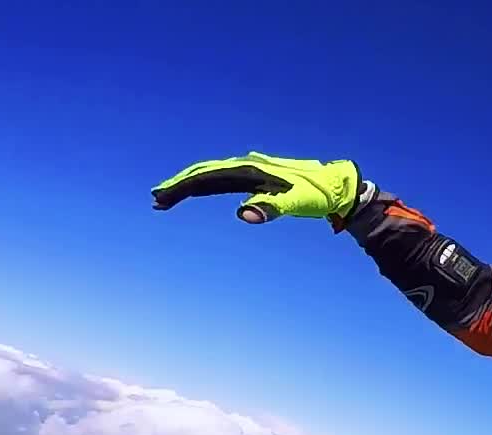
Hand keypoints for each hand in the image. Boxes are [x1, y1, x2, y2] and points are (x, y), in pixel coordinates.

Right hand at [151, 152, 362, 223]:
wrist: (337, 185)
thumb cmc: (319, 194)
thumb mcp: (299, 203)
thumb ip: (273, 207)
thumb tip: (243, 213)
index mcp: (252, 169)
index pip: (209, 177)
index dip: (184, 187)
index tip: (163, 197)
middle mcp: (248, 166)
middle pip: (204, 173)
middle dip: (178, 186)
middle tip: (154, 200)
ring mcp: (251, 170)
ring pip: (211, 175)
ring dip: (188, 185)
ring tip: (165, 199)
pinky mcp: (256, 178)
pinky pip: (223, 180)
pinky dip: (205, 185)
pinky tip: (194, 192)